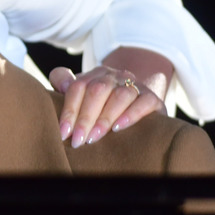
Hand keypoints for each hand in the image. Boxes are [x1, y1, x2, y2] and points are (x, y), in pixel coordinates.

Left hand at [49, 66, 164, 147]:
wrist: (140, 105)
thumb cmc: (103, 106)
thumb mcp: (83, 95)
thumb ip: (65, 84)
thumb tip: (61, 84)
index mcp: (95, 74)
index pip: (78, 86)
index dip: (69, 110)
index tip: (63, 132)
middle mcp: (115, 76)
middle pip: (98, 90)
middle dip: (85, 118)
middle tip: (78, 140)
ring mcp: (136, 85)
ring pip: (120, 96)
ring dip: (105, 118)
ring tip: (94, 137)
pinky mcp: (153, 98)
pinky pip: (144, 102)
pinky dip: (131, 115)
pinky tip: (118, 128)